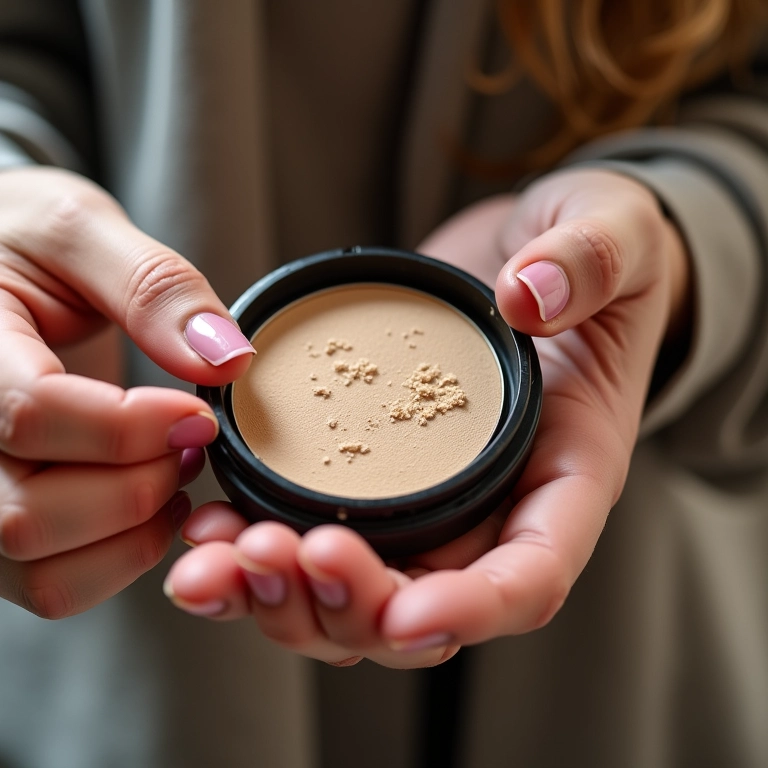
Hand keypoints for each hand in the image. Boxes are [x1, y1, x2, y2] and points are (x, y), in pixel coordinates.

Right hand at [0, 167, 255, 617]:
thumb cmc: (19, 244)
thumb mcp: (79, 230)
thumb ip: (152, 287)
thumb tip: (227, 360)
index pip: (33, 417)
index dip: (134, 425)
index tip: (198, 409)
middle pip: (31, 516)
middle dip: (140, 484)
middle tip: (189, 436)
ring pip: (41, 571)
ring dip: (134, 529)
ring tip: (173, 466)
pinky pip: (52, 586)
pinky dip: (121, 559)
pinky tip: (152, 501)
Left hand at [164, 168, 689, 666]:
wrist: (536, 259)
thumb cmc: (596, 257)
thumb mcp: (615, 237)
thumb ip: (591, 262)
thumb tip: (531, 297)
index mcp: (564, 476)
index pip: (530, 577)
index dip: (470, 609)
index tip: (403, 613)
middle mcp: (495, 509)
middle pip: (423, 608)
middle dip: (344, 608)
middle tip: (268, 557)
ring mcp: (431, 499)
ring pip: (356, 596)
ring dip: (280, 595)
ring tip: (209, 562)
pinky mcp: (374, 476)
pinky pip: (316, 539)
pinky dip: (257, 551)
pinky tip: (203, 526)